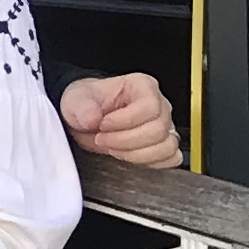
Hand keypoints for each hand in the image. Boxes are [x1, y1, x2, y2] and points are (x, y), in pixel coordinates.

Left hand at [61, 72, 180, 170]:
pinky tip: (131, 156)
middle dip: (126, 140)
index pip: (149, 106)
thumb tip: (92, 118)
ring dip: (137, 154)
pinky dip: (152, 162)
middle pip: (158, 129)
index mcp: (142, 86)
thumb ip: (83, 107)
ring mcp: (164, 125)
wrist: (87, 118)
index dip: (126, 120)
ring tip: (114, 148)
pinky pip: (172, 158)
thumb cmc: (87, 103)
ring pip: (167, 146)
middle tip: (103, 139)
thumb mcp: (76, 99)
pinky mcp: (163, 144)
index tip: (103, 125)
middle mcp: (158, 104)